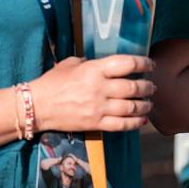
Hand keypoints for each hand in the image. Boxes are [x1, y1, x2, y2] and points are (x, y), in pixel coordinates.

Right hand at [30, 54, 155, 132]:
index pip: (126, 64)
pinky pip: (122, 125)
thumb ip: (90, 63)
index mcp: (93, 70)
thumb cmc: (51, 82)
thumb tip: (104, 64)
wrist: (37, 106)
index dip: (143, 63)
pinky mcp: (96, 124)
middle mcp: (99, 88)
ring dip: (145, 105)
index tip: (149, 64)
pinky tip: (141, 119)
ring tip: (148, 103)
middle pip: (133, 87)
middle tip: (151, 86)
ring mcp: (99, 108)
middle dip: (147, 87)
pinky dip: (135, 123)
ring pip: (132, 107)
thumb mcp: (70, 64)